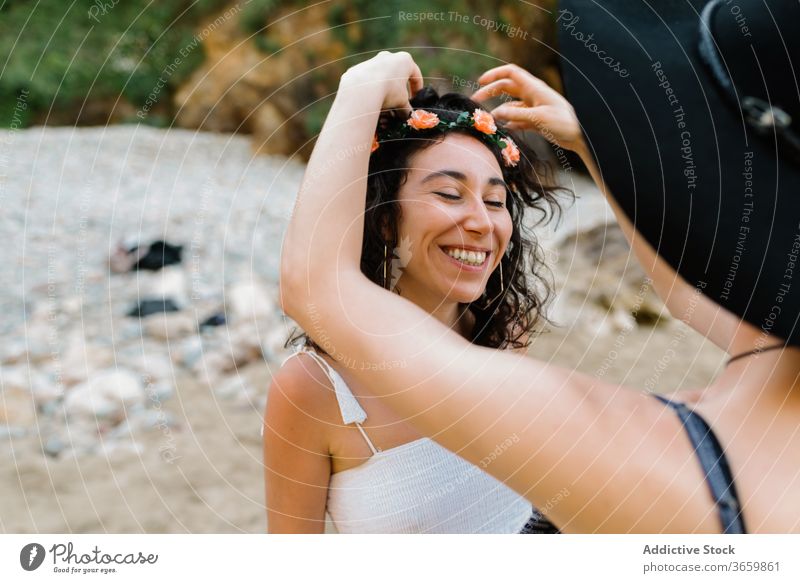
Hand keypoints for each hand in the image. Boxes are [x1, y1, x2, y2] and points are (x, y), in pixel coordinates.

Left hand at [340, 51, 423, 117]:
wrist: (362, 88)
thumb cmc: (389, 91)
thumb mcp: (402, 102)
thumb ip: (406, 108)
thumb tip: (408, 116)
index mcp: (405, 60)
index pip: (415, 76)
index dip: (417, 89)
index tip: (416, 99)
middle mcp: (389, 56)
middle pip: (398, 74)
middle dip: (400, 88)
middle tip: (400, 100)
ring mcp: (373, 60)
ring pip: (382, 75)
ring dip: (385, 88)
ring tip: (384, 102)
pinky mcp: (360, 67)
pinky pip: (369, 79)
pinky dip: (372, 88)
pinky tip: (371, 99)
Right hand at [471, 64, 586, 156]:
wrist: (580, 135)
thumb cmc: (564, 123)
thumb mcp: (539, 118)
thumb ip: (517, 115)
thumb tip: (496, 113)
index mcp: (534, 88)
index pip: (510, 73)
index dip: (494, 74)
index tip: (480, 82)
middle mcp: (532, 95)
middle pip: (507, 87)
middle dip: (491, 92)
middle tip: (476, 102)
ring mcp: (534, 107)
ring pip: (511, 105)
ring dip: (500, 111)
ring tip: (489, 122)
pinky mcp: (536, 120)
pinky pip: (518, 118)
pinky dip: (510, 122)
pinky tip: (505, 129)